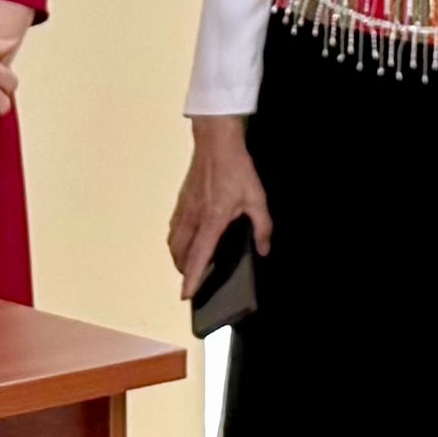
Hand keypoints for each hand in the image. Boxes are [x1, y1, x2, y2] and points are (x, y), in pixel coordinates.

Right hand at [168, 119, 272, 296]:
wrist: (216, 142)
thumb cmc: (236, 168)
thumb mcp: (257, 198)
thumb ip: (262, 226)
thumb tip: (264, 248)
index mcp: (213, 219)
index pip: (199, 256)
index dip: (192, 278)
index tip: (186, 294)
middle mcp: (194, 217)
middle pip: (180, 253)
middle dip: (183, 271)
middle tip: (192, 280)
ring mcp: (184, 208)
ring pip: (173, 241)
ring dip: (178, 256)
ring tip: (187, 264)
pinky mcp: (181, 200)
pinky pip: (174, 227)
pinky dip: (176, 240)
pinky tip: (185, 239)